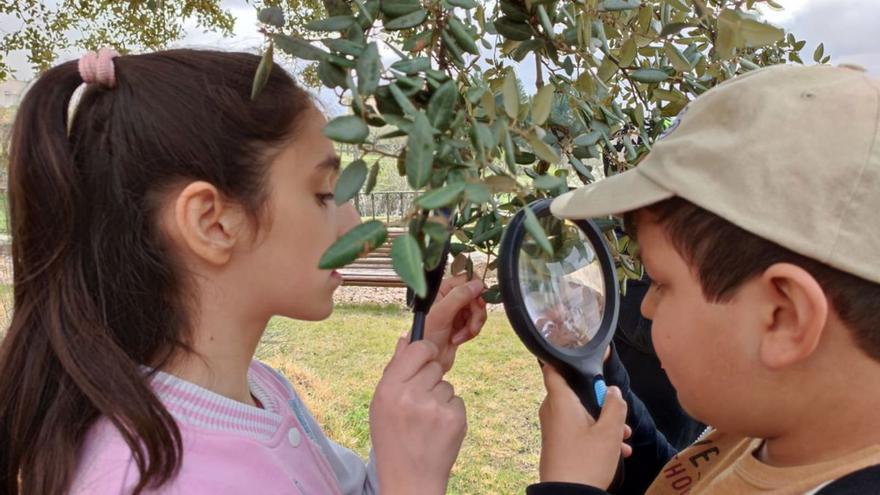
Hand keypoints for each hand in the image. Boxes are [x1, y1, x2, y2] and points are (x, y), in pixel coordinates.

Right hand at [370, 338, 466, 494]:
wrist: (409, 477)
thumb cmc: (392, 438)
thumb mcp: (381, 404)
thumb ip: (394, 369)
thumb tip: (405, 338)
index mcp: (389, 389)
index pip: (418, 349)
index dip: (426, 351)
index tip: (427, 356)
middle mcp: (411, 395)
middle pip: (435, 366)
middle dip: (430, 379)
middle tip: (419, 403)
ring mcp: (434, 408)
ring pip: (447, 385)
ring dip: (440, 398)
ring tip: (426, 421)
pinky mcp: (454, 419)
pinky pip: (457, 401)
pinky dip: (450, 412)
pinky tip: (438, 429)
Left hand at [423, 274, 486, 370]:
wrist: (426, 361)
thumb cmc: (425, 336)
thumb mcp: (441, 314)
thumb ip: (458, 296)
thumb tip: (477, 285)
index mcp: (443, 290)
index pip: (467, 279)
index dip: (476, 289)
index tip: (478, 301)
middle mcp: (450, 298)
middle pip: (476, 296)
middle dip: (476, 312)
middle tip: (472, 324)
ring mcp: (457, 312)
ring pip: (478, 310)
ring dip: (474, 324)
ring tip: (463, 335)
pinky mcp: (462, 325)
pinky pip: (476, 323)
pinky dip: (470, 332)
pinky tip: (458, 339)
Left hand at [538, 364, 631, 488]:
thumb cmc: (586, 462)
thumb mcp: (610, 432)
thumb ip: (614, 406)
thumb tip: (612, 391)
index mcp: (560, 401)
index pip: (554, 367)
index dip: (568, 358)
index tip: (586, 357)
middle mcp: (552, 411)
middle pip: (575, 392)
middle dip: (600, 400)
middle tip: (619, 413)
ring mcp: (554, 428)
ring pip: (581, 414)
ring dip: (603, 422)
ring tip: (624, 438)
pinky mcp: (557, 442)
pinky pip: (577, 430)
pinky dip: (595, 435)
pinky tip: (618, 451)